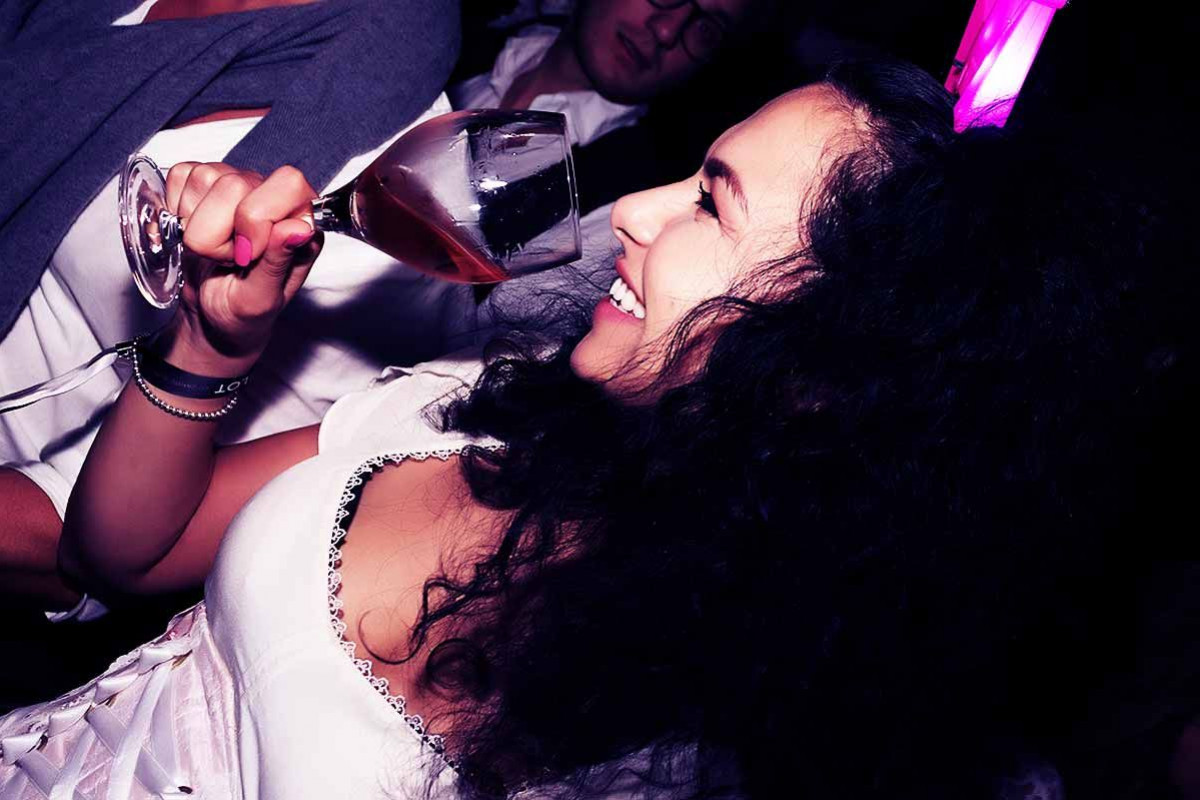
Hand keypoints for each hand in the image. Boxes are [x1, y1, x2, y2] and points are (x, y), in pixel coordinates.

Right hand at [162, 162, 322, 372]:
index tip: (249, 254)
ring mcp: (236, 183)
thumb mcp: (262, 298)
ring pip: (203, 179)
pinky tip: (195, 233)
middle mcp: (272, 194)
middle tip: (231, 258)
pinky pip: (180, 177)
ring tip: (216, 250)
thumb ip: (279, 262)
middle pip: (234, 183)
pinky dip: (178, 211)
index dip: (258, 219)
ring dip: (198, 226)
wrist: (210, 316)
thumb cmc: (243, 311)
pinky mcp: (201, 182)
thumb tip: (298, 228)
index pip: (287, 183)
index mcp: (302, 218)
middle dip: (221, 232)